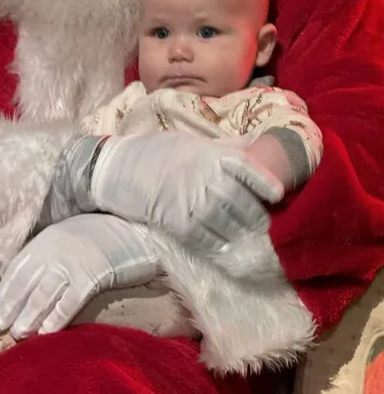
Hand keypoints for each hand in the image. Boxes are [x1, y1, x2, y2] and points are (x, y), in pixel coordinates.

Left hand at [0, 214, 158, 338]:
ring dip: (29, 316)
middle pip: (26, 284)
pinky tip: (46, 333)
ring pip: (43, 295)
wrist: (134, 229)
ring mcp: (72, 265)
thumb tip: (24, 278)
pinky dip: (56, 318)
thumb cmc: (101, 235)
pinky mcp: (91, 278)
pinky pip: (69, 302)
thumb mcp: (67, 236)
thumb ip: (48, 254)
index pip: (17, 269)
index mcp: (46, 240)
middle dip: (12, 307)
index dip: (5, 292)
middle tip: (0, 327)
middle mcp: (54, 251)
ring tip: (19, 334)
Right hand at [89, 132, 283, 252]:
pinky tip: (226, 250)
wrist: (116, 169)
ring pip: (227, 223)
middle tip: (264, 227)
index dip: (266, 183)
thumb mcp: (190, 143)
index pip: (247, 168)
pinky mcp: (176, 221)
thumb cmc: (155, 154)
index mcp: (210, 154)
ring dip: (241, 234)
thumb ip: (221, 149)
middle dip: (256, 217)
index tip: (278, 195)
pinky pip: (205, 238)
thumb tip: (252, 148)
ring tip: (250, 242)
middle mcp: (204, 176)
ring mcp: (190, 200)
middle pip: (242, 201)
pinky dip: (218, 246)